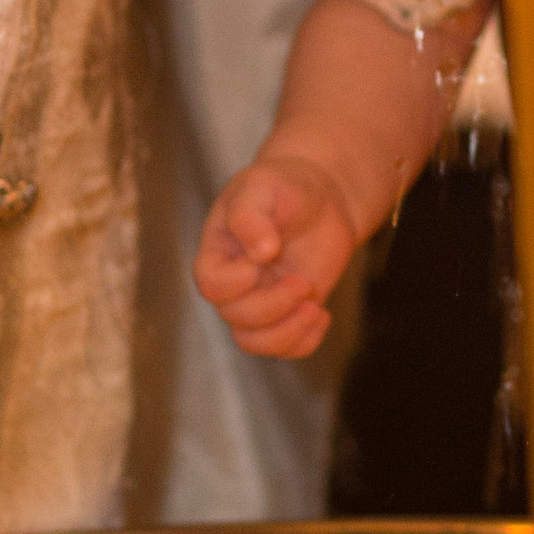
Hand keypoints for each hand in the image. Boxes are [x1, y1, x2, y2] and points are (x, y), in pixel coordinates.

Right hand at [194, 152, 362, 360]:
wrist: (321, 197)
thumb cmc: (284, 185)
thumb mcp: (263, 186)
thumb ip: (252, 215)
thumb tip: (259, 253)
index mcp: (218, 252)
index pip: (211, 285)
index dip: (234, 283)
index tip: (264, 259)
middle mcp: (234, 284)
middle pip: (236, 317)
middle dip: (272, 305)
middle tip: (303, 281)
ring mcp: (260, 301)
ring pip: (255, 342)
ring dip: (286, 332)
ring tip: (314, 308)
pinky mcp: (288, 313)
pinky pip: (286, 347)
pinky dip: (305, 341)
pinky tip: (322, 314)